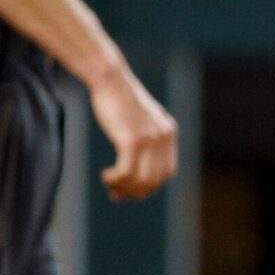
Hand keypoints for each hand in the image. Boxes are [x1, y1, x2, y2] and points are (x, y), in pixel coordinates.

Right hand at [89, 62, 178, 200]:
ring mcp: (149, 138)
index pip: (166, 172)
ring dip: (123, 188)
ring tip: (109, 184)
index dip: (150, 186)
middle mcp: (163, 136)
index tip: (131, 190)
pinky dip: (116, 180)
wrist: (110, 80)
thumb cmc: (119, 100)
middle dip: (134, 191)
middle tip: (116, 194)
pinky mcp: (132, 139)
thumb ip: (145, 142)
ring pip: (141, 180)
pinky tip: (106, 176)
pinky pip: (127, 172)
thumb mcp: (140, 120)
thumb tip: (137, 173)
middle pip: (154, 180)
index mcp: (168, 132)